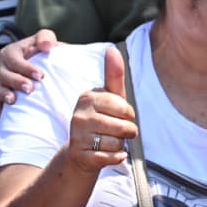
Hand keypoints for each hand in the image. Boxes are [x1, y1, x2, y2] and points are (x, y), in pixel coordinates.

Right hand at [0, 28, 58, 119]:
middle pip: (4, 74)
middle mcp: (4, 66)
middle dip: (16, 81)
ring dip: (5, 94)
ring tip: (14, 101)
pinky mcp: (4, 93)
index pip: (14, 59)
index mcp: (12, 52)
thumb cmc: (45, 50)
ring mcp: (2, 80)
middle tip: (29, 88)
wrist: (47, 64)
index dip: (25, 67)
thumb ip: (46, 38)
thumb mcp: (46, 39)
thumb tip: (46, 45)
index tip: (40, 75)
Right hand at [66, 46, 136, 171]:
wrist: (82, 153)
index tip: (120, 116)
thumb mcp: (110, 98)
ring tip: (108, 142)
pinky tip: (109, 154)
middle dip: (127, 132)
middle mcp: (79, 115)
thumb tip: (112, 49)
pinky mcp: (80, 155)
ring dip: (119, 145)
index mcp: (88, 97)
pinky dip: (116, 157)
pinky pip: (110, 157)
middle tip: (117, 132)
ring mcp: (77, 136)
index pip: (125, 108)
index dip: (128, 115)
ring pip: (117, 143)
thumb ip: (114, 75)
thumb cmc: (102, 120)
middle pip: (123, 127)